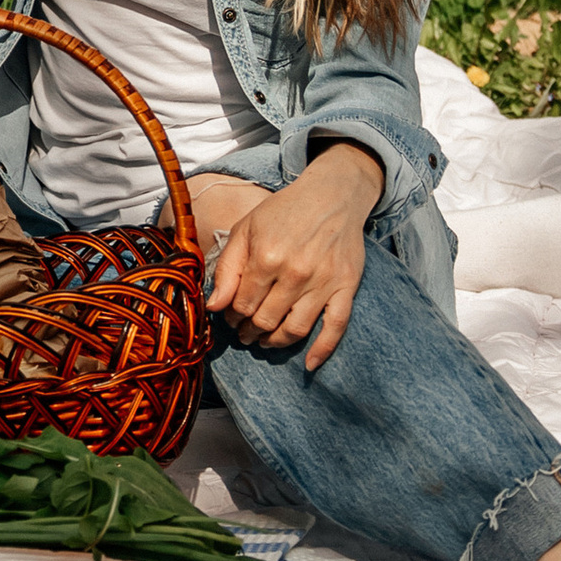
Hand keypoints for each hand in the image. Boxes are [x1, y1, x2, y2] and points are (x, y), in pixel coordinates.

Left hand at [194, 149, 381, 370]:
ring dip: (275, 342)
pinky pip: (336, 327)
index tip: (231, 316)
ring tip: (265, 341)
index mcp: (266, 257)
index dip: (232, 315)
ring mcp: (323, 283)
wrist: (332, 196)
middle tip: (245, 331)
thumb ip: (228, 268)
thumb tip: (214, 306)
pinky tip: (310, 364)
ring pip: (295, 330)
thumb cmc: (284, 211)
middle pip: (265, 320)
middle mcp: (295, 273)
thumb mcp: (246, 229)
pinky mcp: (345, 288)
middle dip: (250, 331)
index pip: (241, 304)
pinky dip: (323, 350)